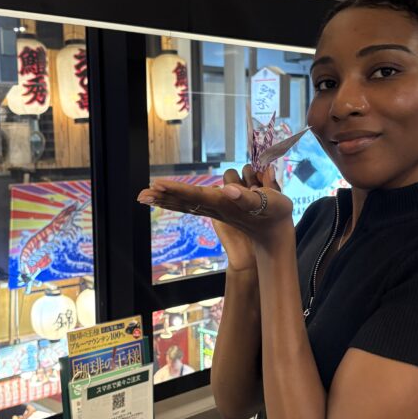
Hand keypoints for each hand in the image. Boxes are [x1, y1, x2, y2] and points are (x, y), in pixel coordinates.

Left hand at [137, 164, 293, 256]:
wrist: (276, 233)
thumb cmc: (275, 215)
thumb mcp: (268, 204)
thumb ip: (248, 198)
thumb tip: (227, 190)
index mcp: (225, 204)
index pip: (195, 195)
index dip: (177, 190)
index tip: (157, 185)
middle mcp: (215, 207)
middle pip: (184, 200)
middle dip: (163, 196)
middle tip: (141, 195)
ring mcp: (215, 208)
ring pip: (185, 202)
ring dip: (166, 197)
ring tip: (146, 195)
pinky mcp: (218, 207)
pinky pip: (192, 202)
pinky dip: (177, 198)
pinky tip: (167, 196)